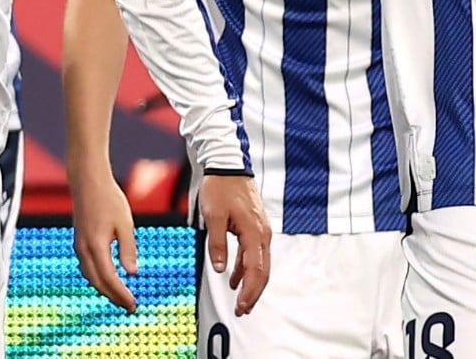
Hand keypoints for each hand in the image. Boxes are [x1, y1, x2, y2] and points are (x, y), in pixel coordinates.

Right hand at [71, 166, 139, 312]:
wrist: (87, 180)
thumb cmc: (108, 198)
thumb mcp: (125, 223)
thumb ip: (128, 249)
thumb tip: (132, 272)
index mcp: (96, 246)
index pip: (109, 279)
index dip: (121, 294)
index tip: (132, 304)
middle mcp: (84, 249)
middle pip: (97, 282)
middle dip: (113, 296)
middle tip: (129, 306)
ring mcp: (79, 245)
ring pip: (90, 276)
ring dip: (104, 289)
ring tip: (120, 296)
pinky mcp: (79, 241)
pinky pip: (86, 267)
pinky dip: (97, 278)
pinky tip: (106, 278)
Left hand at [197, 173, 270, 315]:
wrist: (229, 165)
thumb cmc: (220, 187)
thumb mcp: (213, 216)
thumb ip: (217, 244)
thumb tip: (221, 269)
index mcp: (253, 232)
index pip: (255, 270)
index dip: (248, 291)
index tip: (240, 307)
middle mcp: (263, 233)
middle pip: (263, 271)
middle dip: (253, 293)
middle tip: (242, 310)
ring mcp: (261, 230)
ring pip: (261, 264)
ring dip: (250, 283)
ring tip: (239, 300)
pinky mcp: (256, 226)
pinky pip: (255, 254)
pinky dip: (246, 268)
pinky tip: (234, 277)